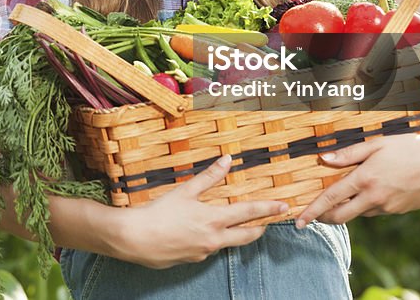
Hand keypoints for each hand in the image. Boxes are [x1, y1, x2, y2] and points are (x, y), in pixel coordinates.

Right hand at [111, 154, 288, 268]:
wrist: (135, 239)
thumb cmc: (159, 213)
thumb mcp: (185, 191)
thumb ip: (209, 176)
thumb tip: (227, 160)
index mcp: (215, 220)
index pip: (249, 213)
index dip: (268, 208)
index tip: (283, 206)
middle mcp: (214, 239)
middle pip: (247, 236)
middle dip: (260, 228)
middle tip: (268, 222)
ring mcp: (203, 252)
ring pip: (227, 243)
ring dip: (235, 234)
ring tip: (234, 224)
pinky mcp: (192, 259)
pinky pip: (207, 249)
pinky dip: (210, 240)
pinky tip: (198, 232)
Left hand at [295, 131, 419, 227]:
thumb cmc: (408, 146)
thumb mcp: (376, 144)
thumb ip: (348, 154)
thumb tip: (323, 158)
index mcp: (365, 179)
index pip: (331, 199)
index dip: (312, 211)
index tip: (298, 221)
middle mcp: (375, 198)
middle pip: (341, 216)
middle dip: (324, 218)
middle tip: (314, 216)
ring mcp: (389, 207)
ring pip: (360, 212)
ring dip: (350, 208)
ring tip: (349, 193)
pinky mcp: (401, 211)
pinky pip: (378, 210)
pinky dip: (369, 204)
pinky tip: (378, 189)